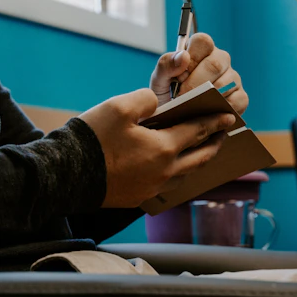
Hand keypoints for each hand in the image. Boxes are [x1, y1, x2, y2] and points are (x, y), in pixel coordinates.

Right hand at [79, 89, 236, 207]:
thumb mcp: (119, 106)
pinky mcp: (141, 197)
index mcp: (165, 148)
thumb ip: (146, 99)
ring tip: (202, 150)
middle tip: (224, 135)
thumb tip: (158, 102)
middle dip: (215, 144)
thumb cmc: (93, 139)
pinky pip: (169, 184)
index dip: (216, 122)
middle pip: (201, 158)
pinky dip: (179, 172)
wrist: (67, 175)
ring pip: (187, 173)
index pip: (199, 131)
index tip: (230, 117)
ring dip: (198, 160)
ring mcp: (154, 187)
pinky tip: (175, 167)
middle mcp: (166, 171)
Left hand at [149, 33, 248, 114]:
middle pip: (216, 63)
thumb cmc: (169, 97)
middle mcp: (220, 60)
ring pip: (228, 82)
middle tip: (182, 97)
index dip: (192, 57)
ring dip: (208, 97)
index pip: (203, 41)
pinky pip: (237, 100)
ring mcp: (233, 78)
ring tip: (192, 107)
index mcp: (200, 51)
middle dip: (197, 83)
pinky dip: (222, 109)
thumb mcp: (159, 81)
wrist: (177, 122)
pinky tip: (209, 115)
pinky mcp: (241, 97)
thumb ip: (166, 65)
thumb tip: (183, 56)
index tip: (179, 76)